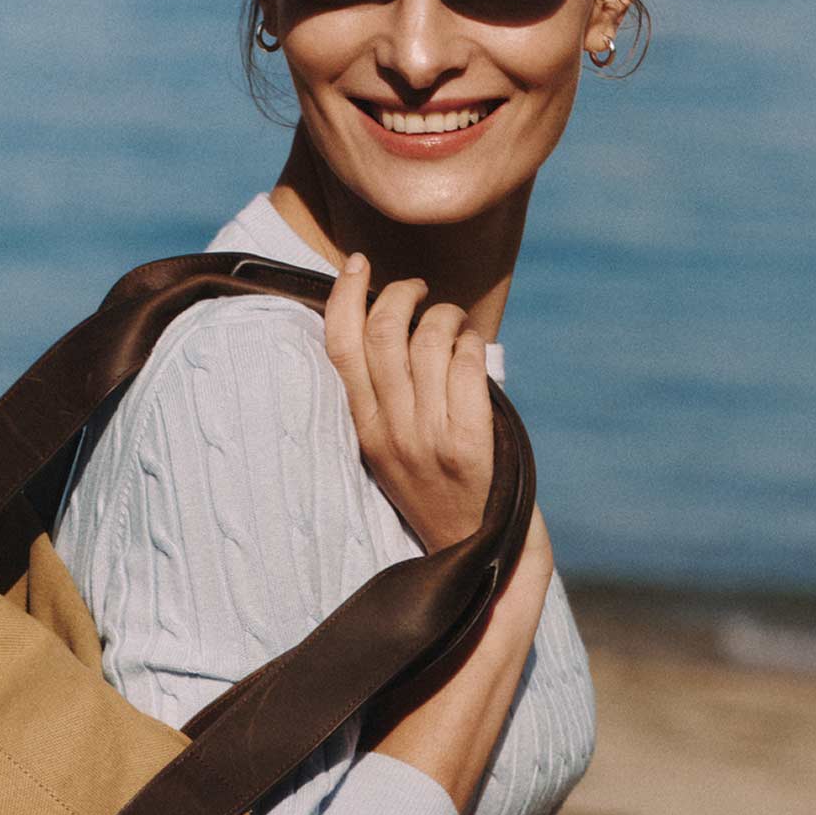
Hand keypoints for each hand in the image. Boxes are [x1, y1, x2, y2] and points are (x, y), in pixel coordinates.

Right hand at [324, 255, 493, 554]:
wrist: (476, 550)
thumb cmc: (438, 488)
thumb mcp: (392, 450)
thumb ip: (383, 399)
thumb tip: (382, 324)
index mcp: (364, 430)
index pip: (340, 347)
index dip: (344, 295)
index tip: (357, 264)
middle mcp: (391, 432)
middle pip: (382, 333)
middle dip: (402, 294)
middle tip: (419, 291)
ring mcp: (429, 439)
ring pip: (428, 342)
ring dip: (446, 316)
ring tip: (456, 325)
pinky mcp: (469, 445)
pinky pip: (467, 366)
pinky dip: (472, 344)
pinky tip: (474, 349)